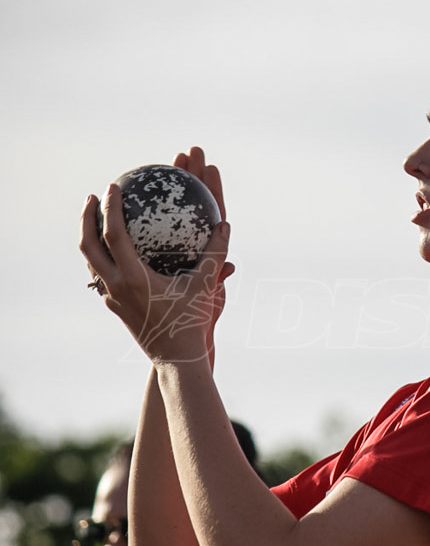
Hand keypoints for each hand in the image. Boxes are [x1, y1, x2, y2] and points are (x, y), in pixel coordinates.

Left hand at [80, 147, 231, 364]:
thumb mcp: (205, 286)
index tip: (112, 187)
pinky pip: (99, 274)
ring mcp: (111, 297)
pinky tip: (114, 250)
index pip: (113, 235)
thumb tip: (226, 225)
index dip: (111, 208)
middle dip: (87, 218)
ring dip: (89, 237)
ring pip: (90, 261)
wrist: (175, 358)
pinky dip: (101, 256)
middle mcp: (115, 286)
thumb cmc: (192, 322)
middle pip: (88, 245)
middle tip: (94, 197)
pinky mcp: (114, 305)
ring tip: (96, 219)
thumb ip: (214, 255)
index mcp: (134, 278)